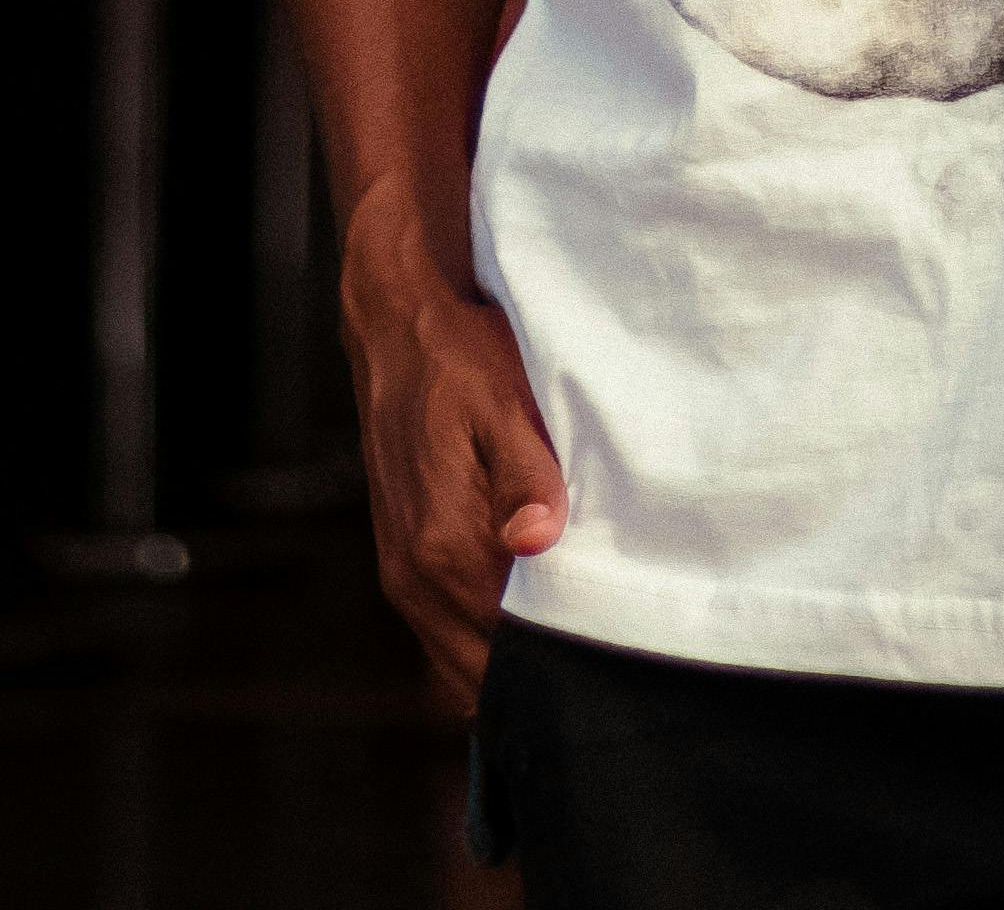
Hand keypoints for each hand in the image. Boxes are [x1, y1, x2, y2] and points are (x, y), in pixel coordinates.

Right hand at [345, 263, 565, 714]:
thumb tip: (537, 541)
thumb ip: (524, 476)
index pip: (510, 646)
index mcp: (445, 545)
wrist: (393, 329)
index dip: (562, 655)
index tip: (609, 649)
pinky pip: (444, 636)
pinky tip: (524, 614)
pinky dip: (480, 642)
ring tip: (567, 638)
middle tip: (599, 655)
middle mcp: (414, 577)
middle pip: (483, 674)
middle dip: (536, 673)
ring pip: (459, 666)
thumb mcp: (505, 401)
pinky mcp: (400, 565)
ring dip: (505, 662)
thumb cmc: (459, 359)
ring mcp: (402, 577)